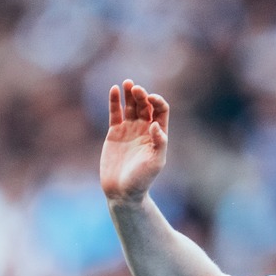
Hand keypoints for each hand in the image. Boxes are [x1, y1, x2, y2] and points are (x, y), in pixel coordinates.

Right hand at [100, 79, 168, 204]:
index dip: (157, 101)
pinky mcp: (114, 132)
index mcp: (158, 134)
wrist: (122, 192)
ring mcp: (129, 129)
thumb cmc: (142, 180)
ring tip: (127, 83)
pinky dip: (114, 101)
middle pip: (145, 105)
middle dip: (141, 95)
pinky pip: (115, 113)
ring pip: (131, 106)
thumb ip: (159, 142)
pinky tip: (114, 90)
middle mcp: (144, 129)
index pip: (161, 110)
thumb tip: (155, 124)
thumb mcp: (155, 162)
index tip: (150, 99)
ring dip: (129, 93)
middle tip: (136, 89)